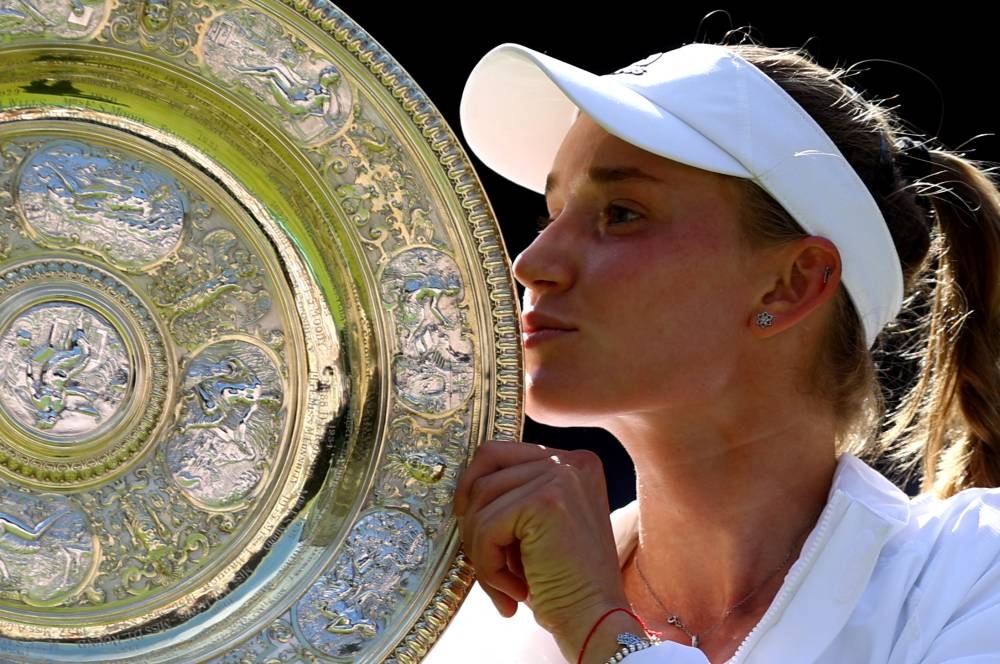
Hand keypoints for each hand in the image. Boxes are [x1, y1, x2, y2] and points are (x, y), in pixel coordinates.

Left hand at [454, 440, 629, 658]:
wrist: (596, 620)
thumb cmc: (564, 582)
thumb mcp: (539, 526)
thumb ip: (513, 497)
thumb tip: (461, 494)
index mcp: (573, 462)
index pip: (500, 452)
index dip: (474, 486)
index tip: (470, 523)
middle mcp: (571, 461)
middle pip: (486, 467)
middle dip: (474, 518)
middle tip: (483, 560)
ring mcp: (560, 476)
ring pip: (482, 498)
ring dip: (481, 549)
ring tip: (503, 583)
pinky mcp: (545, 501)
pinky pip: (487, 526)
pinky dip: (488, 564)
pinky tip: (513, 590)